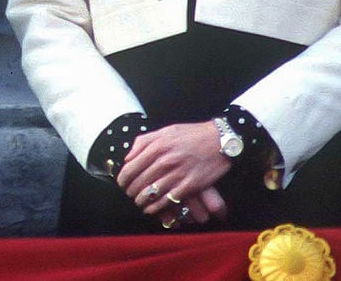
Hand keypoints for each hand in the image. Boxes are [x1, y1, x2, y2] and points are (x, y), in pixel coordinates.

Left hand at [116, 121, 231, 223]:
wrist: (219, 140)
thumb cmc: (191, 134)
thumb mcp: (165, 131)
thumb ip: (144, 141)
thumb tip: (128, 157)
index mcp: (157, 146)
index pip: (131, 168)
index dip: (122, 179)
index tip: (121, 184)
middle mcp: (165, 160)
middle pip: (139, 182)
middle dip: (130, 192)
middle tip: (129, 195)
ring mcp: (178, 173)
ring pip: (152, 193)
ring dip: (141, 201)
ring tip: (138, 203)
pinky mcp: (190, 185)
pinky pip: (168, 200)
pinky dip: (156, 208)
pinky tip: (151, 209)